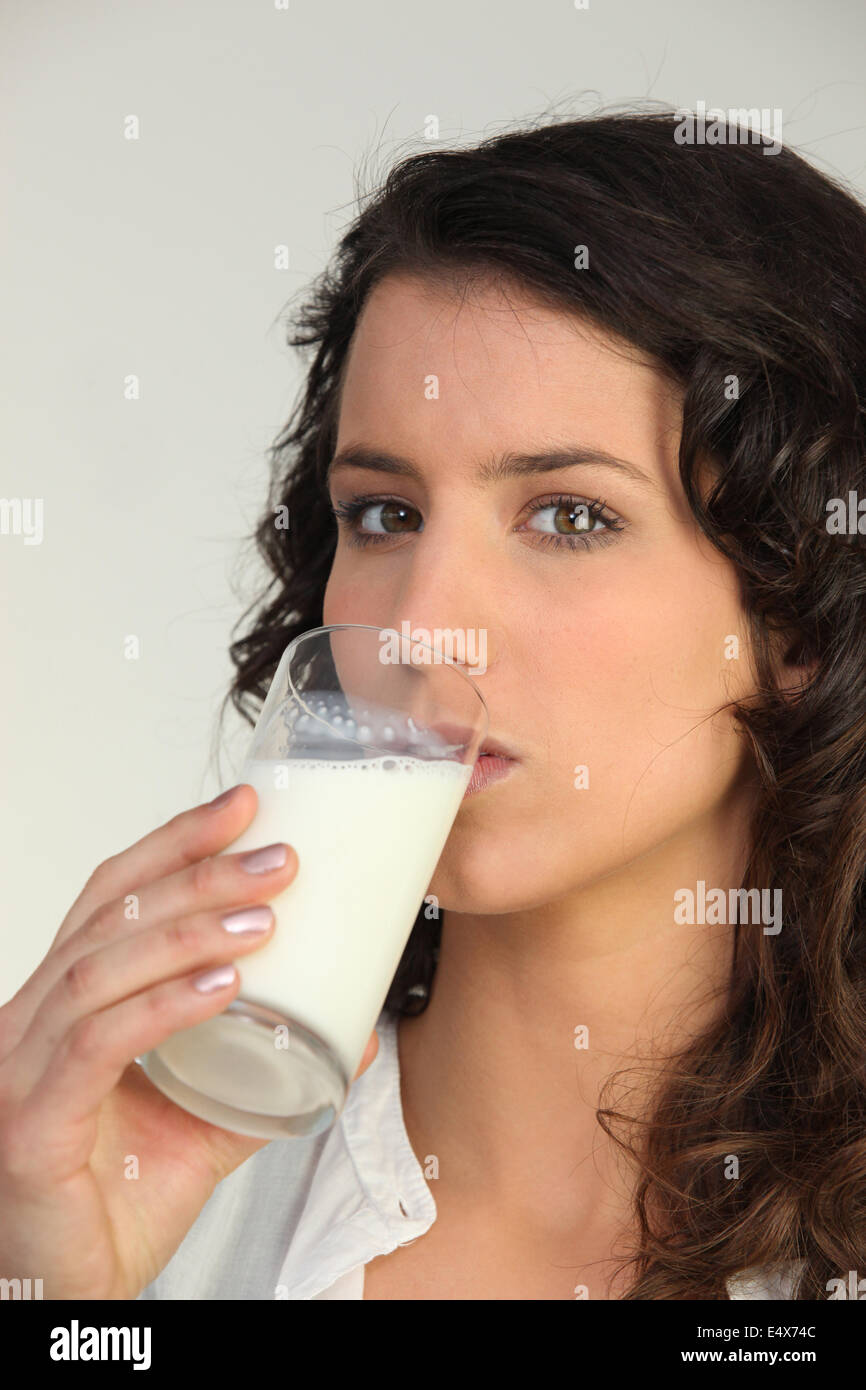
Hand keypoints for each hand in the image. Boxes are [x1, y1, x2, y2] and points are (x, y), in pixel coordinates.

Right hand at [0, 784, 378, 1298]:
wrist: (70, 1292)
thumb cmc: (111, 1203)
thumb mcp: (203, 1121)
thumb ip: (266, 1074)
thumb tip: (353, 1033)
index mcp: (65, 1005)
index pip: (112, 896)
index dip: (173, 844)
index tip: (243, 807)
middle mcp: (32, 1021)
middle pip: (110, 915)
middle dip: (198, 872)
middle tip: (278, 856)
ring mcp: (22, 1069)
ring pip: (101, 968)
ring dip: (189, 931)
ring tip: (265, 916)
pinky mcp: (32, 1124)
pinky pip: (97, 1045)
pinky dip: (164, 1007)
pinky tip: (223, 987)